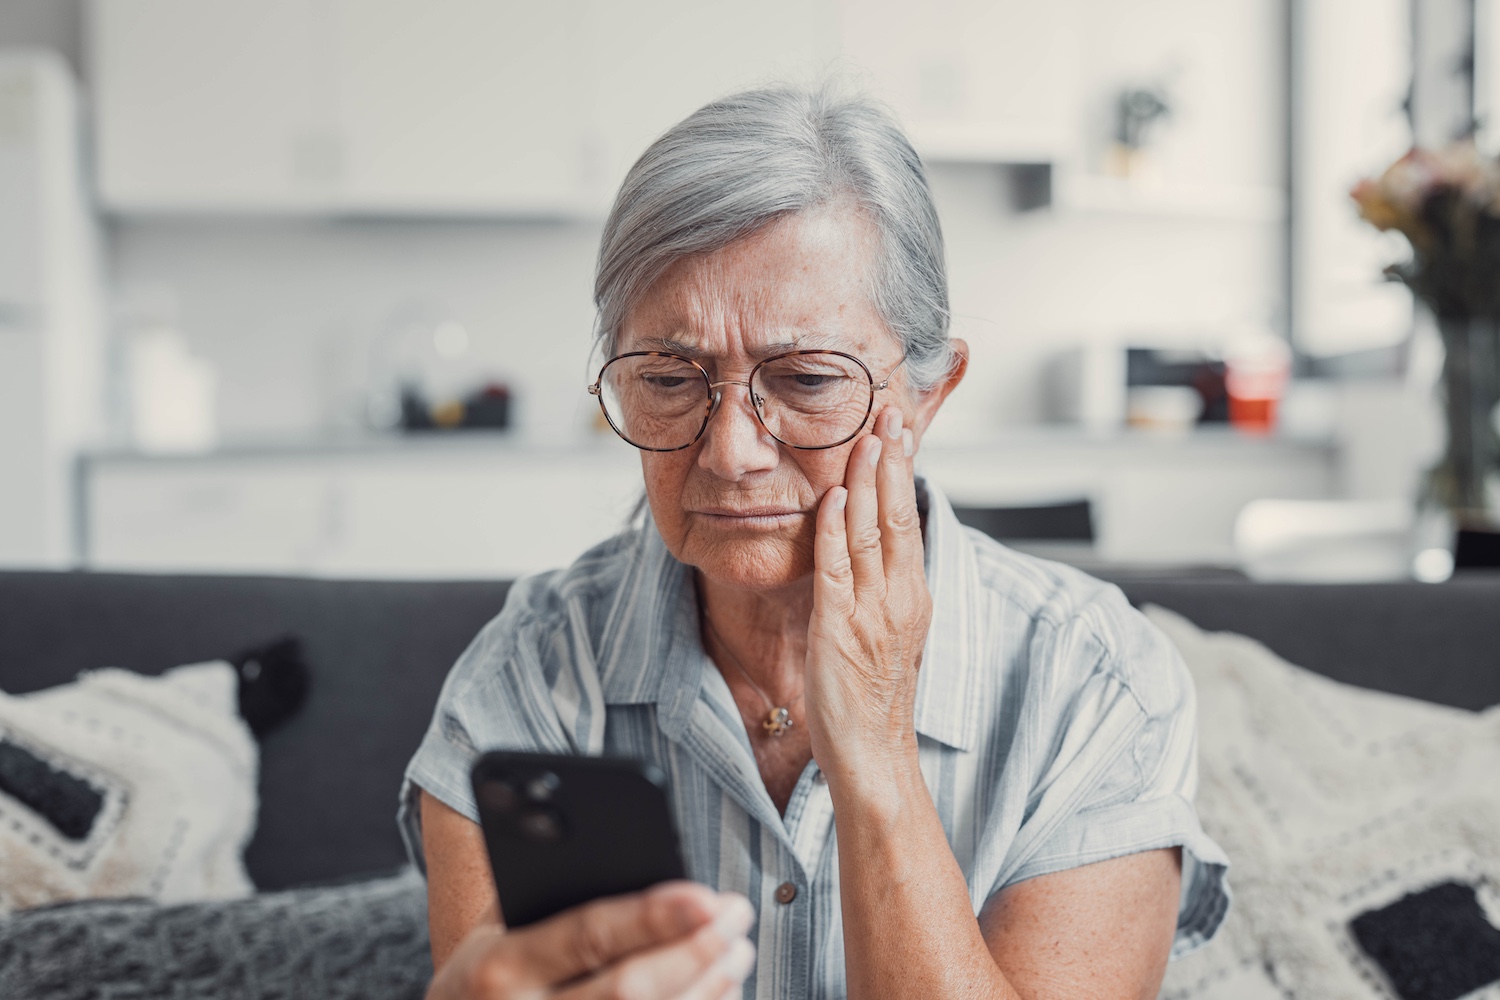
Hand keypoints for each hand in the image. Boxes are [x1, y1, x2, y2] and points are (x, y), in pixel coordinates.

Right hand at [426, 882, 754, 999]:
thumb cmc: (483, 981)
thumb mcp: (493, 933)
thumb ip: (547, 897)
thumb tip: (637, 859)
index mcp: (499, 968)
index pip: (586, 936)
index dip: (651, 916)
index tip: (707, 896)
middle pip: (630, 991)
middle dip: (695, 951)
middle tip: (737, 914)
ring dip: (707, 989)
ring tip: (737, 950)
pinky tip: (719, 994)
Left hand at [806, 405, 931, 783]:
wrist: (875, 755)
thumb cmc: (875, 698)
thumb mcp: (892, 632)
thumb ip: (886, 586)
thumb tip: (876, 544)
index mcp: (913, 596)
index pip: (909, 519)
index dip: (904, 472)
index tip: (899, 430)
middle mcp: (899, 598)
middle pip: (897, 515)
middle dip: (891, 461)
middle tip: (887, 413)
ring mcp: (871, 612)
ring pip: (871, 532)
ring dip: (866, 480)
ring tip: (863, 437)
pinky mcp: (839, 628)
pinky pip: (838, 568)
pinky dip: (836, 528)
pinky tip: (834, 496)